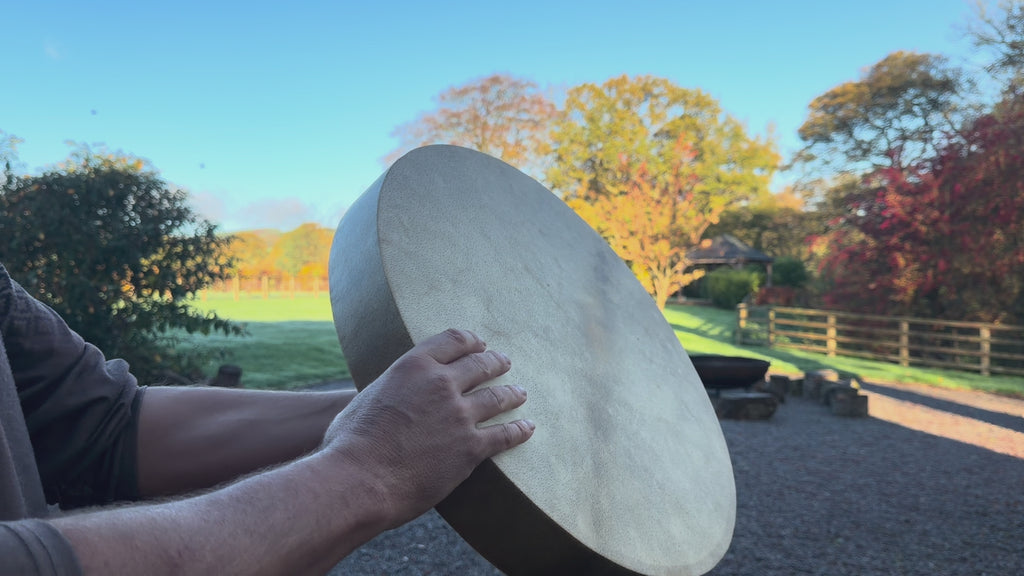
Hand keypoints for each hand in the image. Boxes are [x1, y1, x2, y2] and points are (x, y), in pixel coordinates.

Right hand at [320, 328, 533, 527]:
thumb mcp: (366, 399)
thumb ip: (388, 390)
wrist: (360, 480)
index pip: (452, 340)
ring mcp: (459, 415)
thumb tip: (388, 395)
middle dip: (496, 362)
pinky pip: (504, 435)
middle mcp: (441, 384)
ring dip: (512, 393)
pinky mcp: (471, 448)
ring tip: (520, 393)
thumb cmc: (349, 444)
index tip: (479, 344)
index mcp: (413, 366)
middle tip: (504, 362)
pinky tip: (527, 428)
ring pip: (497, 397)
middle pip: (480, 364)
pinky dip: (519, 430)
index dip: (471, 341)